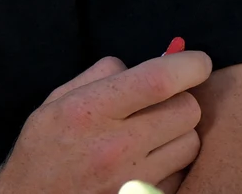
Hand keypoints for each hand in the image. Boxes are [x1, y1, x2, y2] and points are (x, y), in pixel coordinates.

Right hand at [0, 52, 209, 193]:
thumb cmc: (44, 150)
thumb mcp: (55, 102)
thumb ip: (97, 77)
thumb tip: (135, 65)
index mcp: (90, 112)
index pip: (157, 80)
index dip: (189, 65)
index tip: (197, 61)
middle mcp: (116, 146)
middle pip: (187, 110)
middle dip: (181, 98)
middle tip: (161, 101)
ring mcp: (134, 179)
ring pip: (192, 143)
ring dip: (180, 131)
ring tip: (153, 132)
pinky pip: (182, 173)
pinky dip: (174, 161)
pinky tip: (148, 159)